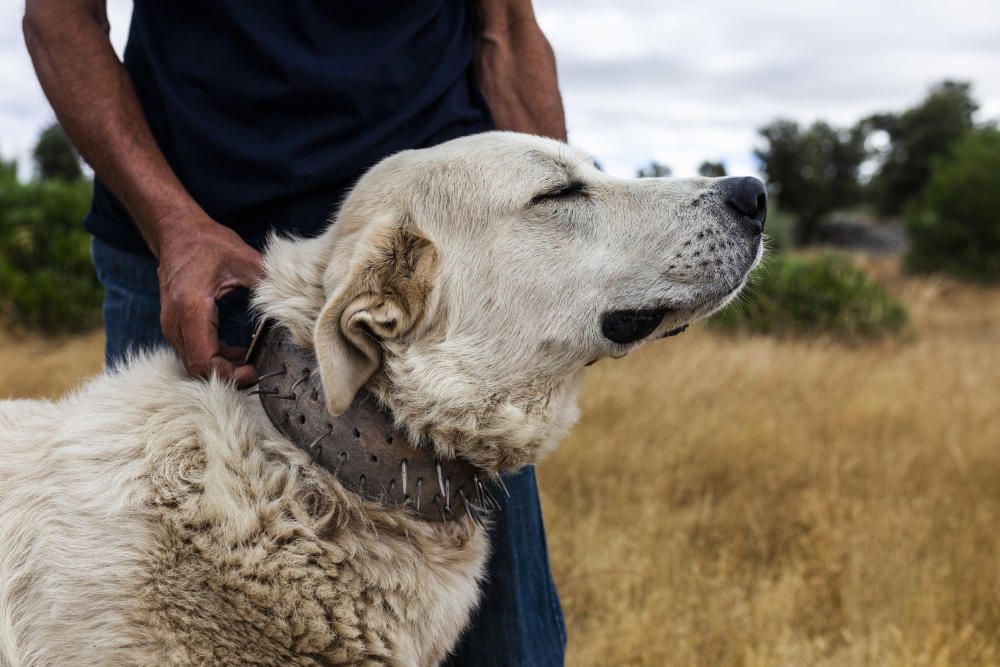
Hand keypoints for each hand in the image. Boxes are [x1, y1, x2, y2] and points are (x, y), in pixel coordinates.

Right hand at [156, 213, 263, 385]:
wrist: (176, 231)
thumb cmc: (206, 243)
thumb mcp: (242, 259)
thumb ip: (266, 282)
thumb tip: (292, 300)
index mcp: (190, 307)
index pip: (203, 360)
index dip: (228, 374)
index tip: (253, 371)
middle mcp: (175, 321)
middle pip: (197, 367)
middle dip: (227, 375)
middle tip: (255, 371)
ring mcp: (171, 324)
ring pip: (193, 362)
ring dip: (221, 367)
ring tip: (249, 362)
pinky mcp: (175, 324)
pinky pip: (193, 351)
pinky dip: (214, 356)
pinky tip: (236, 351)